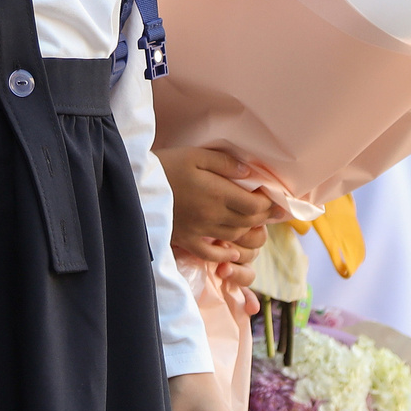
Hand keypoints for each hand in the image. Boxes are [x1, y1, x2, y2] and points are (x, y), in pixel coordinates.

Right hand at [157, 147, 271, 262]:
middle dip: (265, 216)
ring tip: (256, 222)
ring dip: (249, 230)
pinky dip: (225, 254)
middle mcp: (212, 216)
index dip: (270, 203)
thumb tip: (249, 173)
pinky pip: (210, 254)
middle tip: (274, 209)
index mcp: (217, 194)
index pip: (255, 205)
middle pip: (248, 221)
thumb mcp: (195, 155)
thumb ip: (224, 163)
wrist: (133, 186)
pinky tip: (232, 250)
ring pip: (234, 236)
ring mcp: (199, 231)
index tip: (277, 197)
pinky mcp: (186, 240)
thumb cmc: (165, 166)